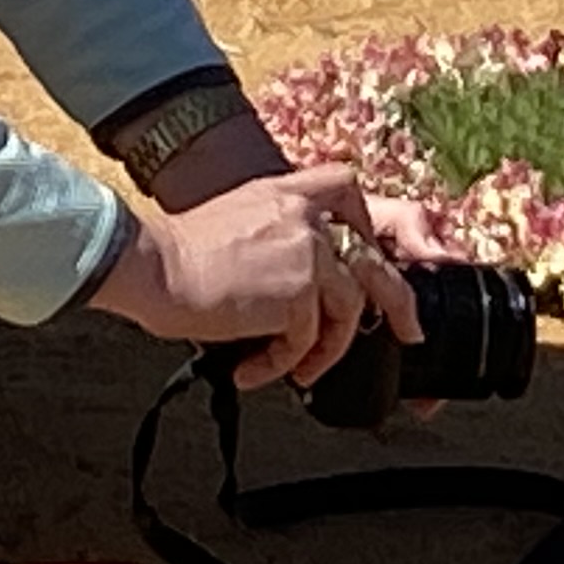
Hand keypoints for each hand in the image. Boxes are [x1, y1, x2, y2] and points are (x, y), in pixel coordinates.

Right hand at [90, 163, 423, 390]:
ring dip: (327, 350)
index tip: (377, 265)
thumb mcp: (242, 218)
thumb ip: (284, 231)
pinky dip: (285, 363)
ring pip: (349, 308)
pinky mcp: (300, 290)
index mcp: (291, 191)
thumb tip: (314, 283)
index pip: (350, 192)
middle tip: (409, 334)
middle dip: (400, 304)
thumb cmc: (184, 255)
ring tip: (299, 370)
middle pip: (375, 260)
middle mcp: (308, 213)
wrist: (153, 267)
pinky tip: (254, 371)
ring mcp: (309, 249)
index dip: (372, 230)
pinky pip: (310, 339)